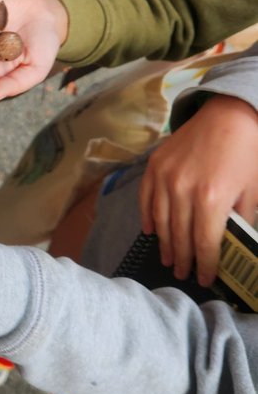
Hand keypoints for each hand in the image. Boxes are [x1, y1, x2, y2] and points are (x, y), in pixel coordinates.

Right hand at [139, 94, 257, 285]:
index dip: (205, 266)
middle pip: (180, 237)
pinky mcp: (154, 166)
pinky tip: (152, 232)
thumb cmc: (247, 152)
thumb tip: (231, 246)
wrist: (230, 114)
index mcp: (212, 199)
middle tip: (183, 274)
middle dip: (183, 259)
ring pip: (160, 222)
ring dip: (165, 244)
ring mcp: (165, 178)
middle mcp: (183, 191)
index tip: (204, 279)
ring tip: (169, 259)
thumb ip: (240, 221)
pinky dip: (147, 218)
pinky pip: (146, 199)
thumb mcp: (253, 190)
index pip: (205, 244)